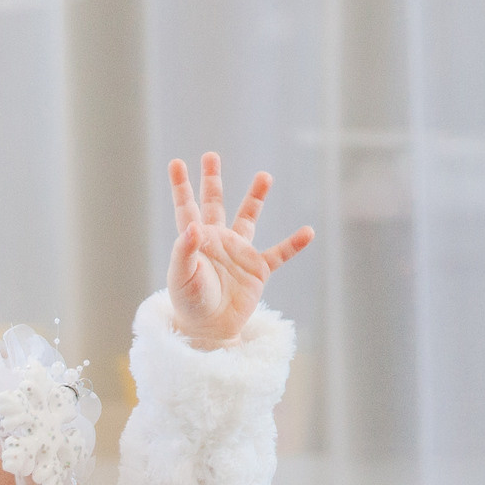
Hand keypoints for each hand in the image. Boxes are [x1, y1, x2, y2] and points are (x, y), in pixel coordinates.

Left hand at [165, 154, 313, 350]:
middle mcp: (217, 241)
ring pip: (248, 218)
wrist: (209, 329)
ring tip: (264, 176)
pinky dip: (293, 244)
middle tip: (211, 155)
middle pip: (214, 204)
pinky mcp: (257, 269)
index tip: (176, 163)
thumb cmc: (189, 303)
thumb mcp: (181, 278)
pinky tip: (308, 232)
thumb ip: (185, 252)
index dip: (182, 187)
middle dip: (212, 180)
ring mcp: (238, 253)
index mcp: (195, 241)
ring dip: (256, 198)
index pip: (187, 208)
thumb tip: (193, 227)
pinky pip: (278, 254)